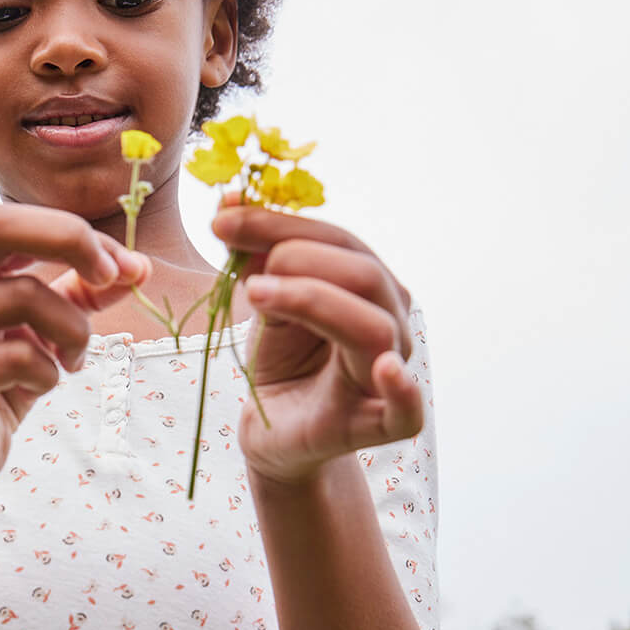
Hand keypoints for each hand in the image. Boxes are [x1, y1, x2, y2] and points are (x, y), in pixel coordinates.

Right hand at [0, 204, 148, 494]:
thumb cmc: (3, 380)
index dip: (69, 230)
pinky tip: (41, 384)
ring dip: (73, 330)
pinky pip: (19, 357)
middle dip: (68, 240)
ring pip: (22, 296)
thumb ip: (84, 292)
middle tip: (111, 276)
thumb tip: (140, 267)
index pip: (7, 217)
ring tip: (73, 359)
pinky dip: (49, 371)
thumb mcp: (49, 328)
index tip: (121, 266)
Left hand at [212, 202, 422, 487]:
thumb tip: (229, 200)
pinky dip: (402, 387)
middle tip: (244, 269)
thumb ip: (254, 254)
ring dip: (314, 301)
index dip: (280, 224)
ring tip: (257, 295)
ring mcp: (390, 371)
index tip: (221, 219)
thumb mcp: (264, 299)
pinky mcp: (384, 424)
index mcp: (366, 284)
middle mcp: (388, 320)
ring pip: (374, 327)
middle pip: (363, 274)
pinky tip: (382, 366)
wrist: (274, 429)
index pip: (337, 240)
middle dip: (299, 258)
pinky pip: (408, 409)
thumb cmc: (281, 359)